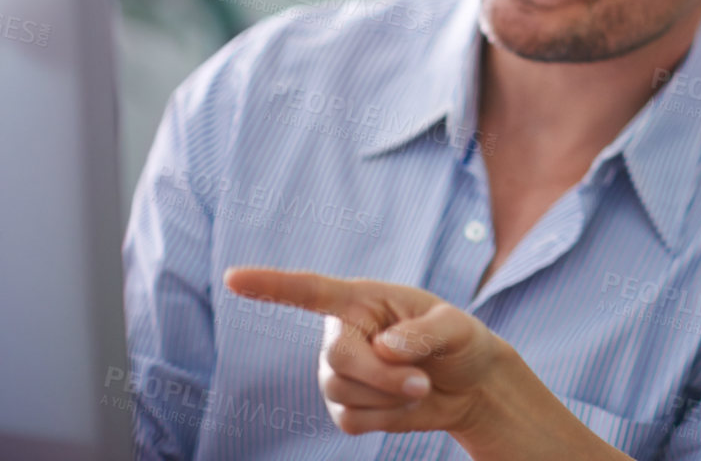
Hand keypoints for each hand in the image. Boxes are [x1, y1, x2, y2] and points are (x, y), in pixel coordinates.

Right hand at [223, 266, 504, 435]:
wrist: (467, 385)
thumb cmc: (460, 342)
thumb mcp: (457, 327)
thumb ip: (425, 331)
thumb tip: (384, 346)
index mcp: (363, 300)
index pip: (310, 291)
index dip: (270, 285)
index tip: (233, 278)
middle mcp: (341, 333)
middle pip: (337, 359)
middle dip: (382, 377)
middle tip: (422, 381)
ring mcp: (337, 372)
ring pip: (343, 393)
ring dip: (389, 397)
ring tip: (418, 384)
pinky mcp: (344, 407)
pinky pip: (351, 421)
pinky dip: (385, 418)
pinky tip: (403, 403)